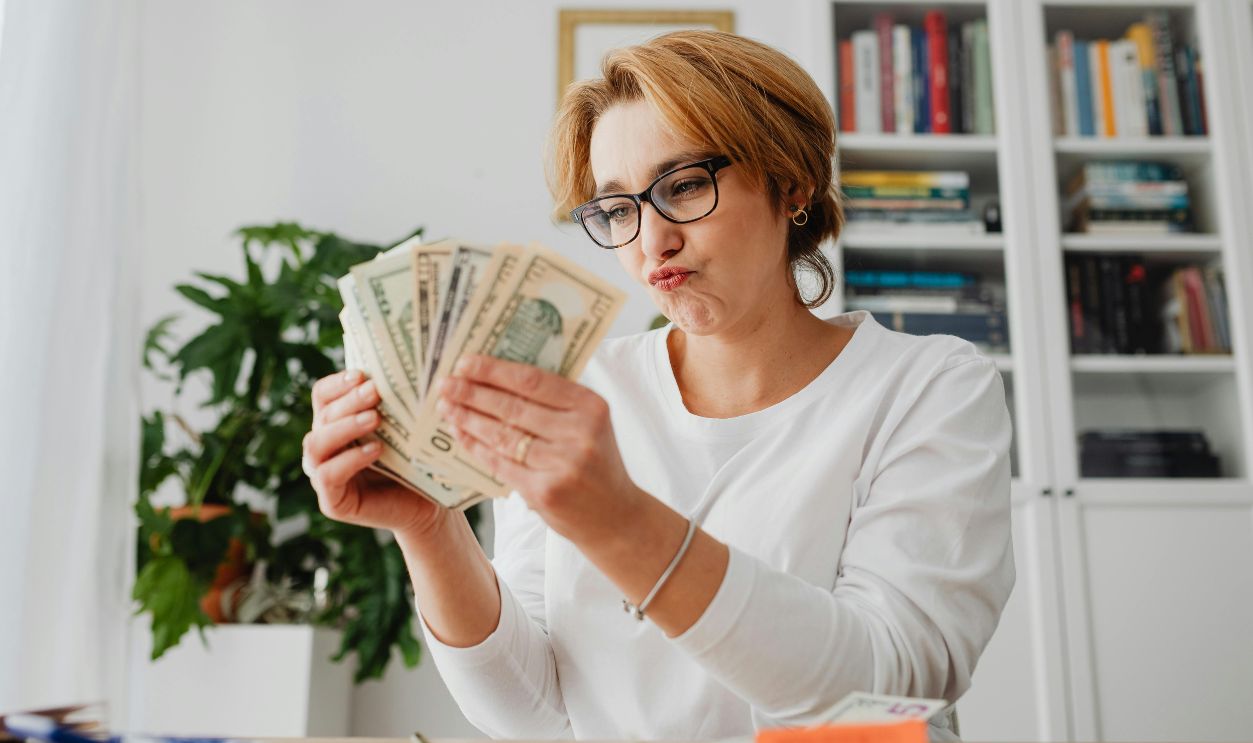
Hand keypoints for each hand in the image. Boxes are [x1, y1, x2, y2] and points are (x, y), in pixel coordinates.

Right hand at [304, 369, 445, 536]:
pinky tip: (375, 451)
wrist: (430, 506)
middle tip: (375, 391)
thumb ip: (394, 403)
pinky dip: (349, 460)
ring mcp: (323, 475)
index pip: (323, 395)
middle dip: (348, 401)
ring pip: (317, 443)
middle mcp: (324, 447)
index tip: (362, 374)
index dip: (337, 383)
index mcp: (336, 424)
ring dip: (345, 427)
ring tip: (375, 419)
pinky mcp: (332, 502)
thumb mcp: (405, 428)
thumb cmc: (417, 462)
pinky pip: (328, 476)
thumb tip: (403, 366)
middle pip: (323, 415)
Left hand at [435, 355, 645, 542]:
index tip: (464, 362)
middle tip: (444, 383)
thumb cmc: (596, 463)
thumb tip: (497, 375)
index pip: (533, 380)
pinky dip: (476, 447)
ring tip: (446, 407)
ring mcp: (562, 465)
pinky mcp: (544, 492)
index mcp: (591, 407)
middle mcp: (579, 433)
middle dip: (472, 392)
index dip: (493, 370)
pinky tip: (460, 434)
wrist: (617, 517)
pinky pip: (500, 463)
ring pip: (502, 435)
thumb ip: (555, 403)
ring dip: (468, 418)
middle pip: (513, 406)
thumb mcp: (589, 425)